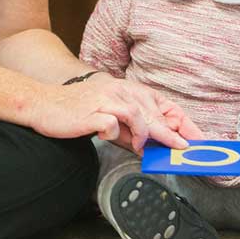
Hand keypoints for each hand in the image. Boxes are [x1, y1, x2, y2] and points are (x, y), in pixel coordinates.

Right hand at [27, 74, 202, 154]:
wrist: (43, 105)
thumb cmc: (76, 113)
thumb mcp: (110, 119)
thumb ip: (131, 131)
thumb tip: (153, 148)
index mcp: (127, 90)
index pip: (163, 104)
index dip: (182, 122)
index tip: (197, 140)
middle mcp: (119, 90)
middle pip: (154, 112)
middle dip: (172, 134)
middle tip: (184, 150)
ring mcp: (106, 99)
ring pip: (138, 116)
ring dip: (146, 135)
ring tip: (143, 148)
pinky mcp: (92, 111)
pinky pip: (111, 124)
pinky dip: (114, 134)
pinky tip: (107, 137)